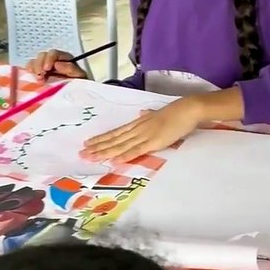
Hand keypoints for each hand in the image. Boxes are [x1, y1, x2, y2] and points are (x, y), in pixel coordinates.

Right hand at [26, 49, 88, 80]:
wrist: (76, 96)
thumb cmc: (79, 85)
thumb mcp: (80, 77)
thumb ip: (71, 69)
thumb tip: (57, 64)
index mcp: (64, 59)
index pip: (54, 53)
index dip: (49, 59)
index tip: (46, 68)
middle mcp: (53, 61)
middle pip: (42, 56)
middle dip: (39, 65)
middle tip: (40, 76)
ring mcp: (44, 67)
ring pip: (34, 61)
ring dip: (34, 69)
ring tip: (38, 79)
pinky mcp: (38, 74)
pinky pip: (30, 69)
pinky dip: (29, 72)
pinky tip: (31, 77)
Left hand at [81, 98, 202, 162]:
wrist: (188, 109)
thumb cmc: (176, 112)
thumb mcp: (158, 113)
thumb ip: (149, 116)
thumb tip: (142, 113)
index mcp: (139, 123)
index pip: (116, 132)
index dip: (102, 138)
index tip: (88, 143)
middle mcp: (138, 129)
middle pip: (114, 139)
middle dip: (98, 147)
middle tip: (82, 154)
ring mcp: (145, 135)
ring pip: (121, 145)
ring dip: (106, 152)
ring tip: (91, 157)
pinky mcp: (154, 142)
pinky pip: (137, 150)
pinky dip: (125, 155)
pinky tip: (115, 160)